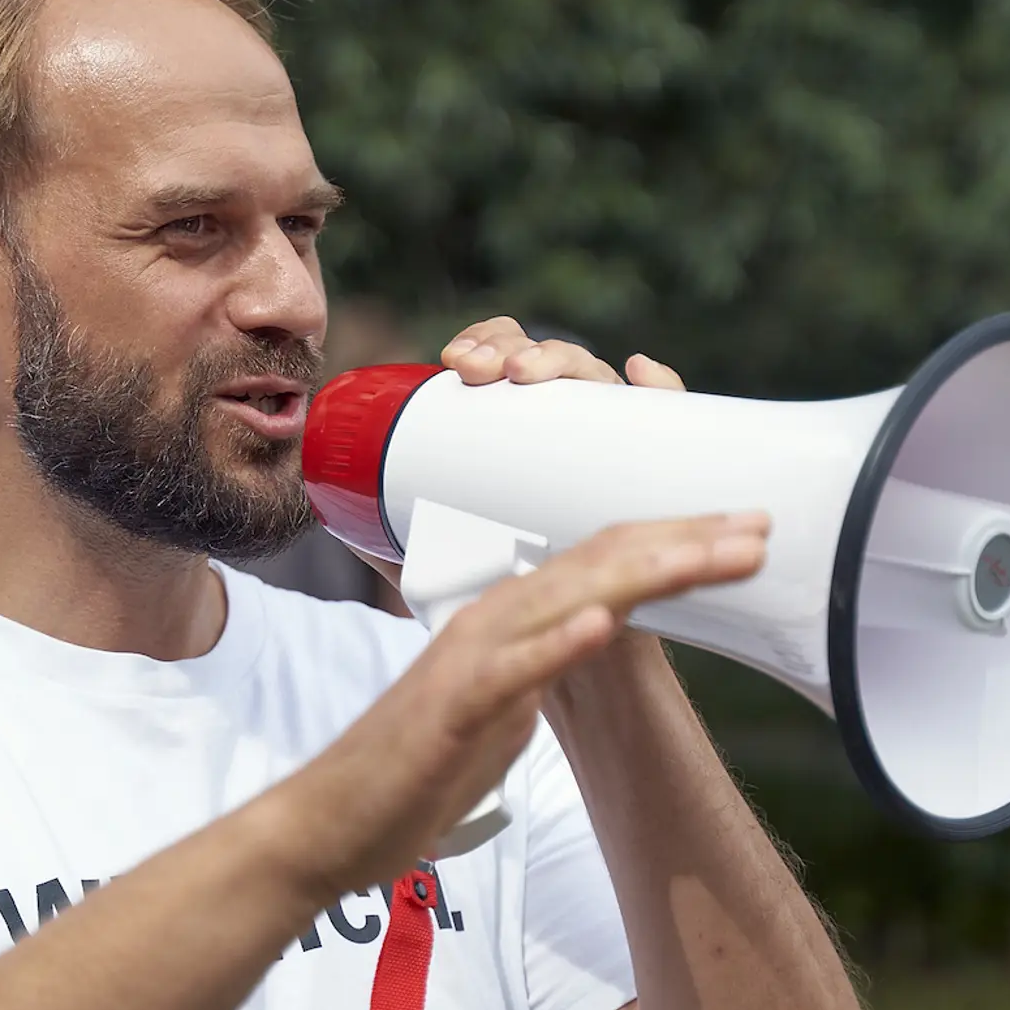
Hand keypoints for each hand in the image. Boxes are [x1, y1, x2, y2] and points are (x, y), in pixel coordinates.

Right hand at [272, 511, 769, 894]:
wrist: (331, 826)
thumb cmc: (416, 767)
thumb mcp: (501, 704)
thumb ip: (543, 665)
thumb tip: (591, 635)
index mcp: (510, 616)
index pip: (605, 560)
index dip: (677, 539)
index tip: (746, 530)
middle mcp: (492, 619)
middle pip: (601, 562)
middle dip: (685, 540)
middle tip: (761, 523)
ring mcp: (470, 659)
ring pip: (569, 598)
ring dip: (645, 573)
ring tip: (712, 554)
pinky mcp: (452, 710)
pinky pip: (513, 671)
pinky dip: (561, 644)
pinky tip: (608, 625)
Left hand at [345, 317, 690, 591]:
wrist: (584, 668)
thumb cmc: (521, 603)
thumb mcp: (454, 564)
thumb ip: (405, 540)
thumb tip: (333, 516)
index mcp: (531, 431)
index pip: (512, 358)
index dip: (486, 341)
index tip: (453, 363)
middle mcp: (583, 430)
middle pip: (554, 363)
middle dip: (516, 347)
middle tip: (479, 372)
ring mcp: (627, 456)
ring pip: (604, 385)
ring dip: (569, 361)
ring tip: (530, 375)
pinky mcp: (663, 491)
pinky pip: (677, 428)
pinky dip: (666, 392)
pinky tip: (641, 375)